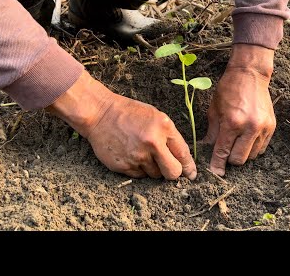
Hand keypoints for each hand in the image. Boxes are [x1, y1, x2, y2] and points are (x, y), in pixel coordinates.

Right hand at [46, 71, 196, 179]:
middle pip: (173, 173)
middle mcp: (152, 143)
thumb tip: (182, 159)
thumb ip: (170, 136)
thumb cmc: (130, 113)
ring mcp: (137, 156)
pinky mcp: (123, 166)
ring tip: (142, 152)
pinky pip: (139, 176)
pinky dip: (138, 169)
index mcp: (163, 127)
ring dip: (153, 168)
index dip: (189, 167)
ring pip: (155, 175)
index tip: (191, 174)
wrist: (99, 113)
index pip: (183, 154)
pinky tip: (131, 154)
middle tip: (169, 168)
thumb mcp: (155, 116)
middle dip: (174, 173)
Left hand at [203, 44, 275, 175]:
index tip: (215, 173)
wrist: (250, 74)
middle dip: (230, 158)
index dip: (217, 165)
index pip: (223, 152)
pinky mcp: (271, 126)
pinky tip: (247, 137)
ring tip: (237, 140)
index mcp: (232, 123)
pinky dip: (253, 147)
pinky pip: (262, 148)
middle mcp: (250, 127)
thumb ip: (212, 133)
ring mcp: (263, 127)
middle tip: (226, 149)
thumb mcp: (214, 110)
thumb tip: (208, 150)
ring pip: (252, 156)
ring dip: (243, 153)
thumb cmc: (228, 89)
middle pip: (240, 160)